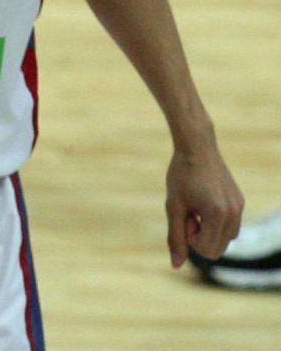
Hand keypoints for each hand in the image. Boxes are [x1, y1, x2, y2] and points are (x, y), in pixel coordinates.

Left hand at [165, 145, 243, 267]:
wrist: (197, 147)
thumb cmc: (181, 176)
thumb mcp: (173, 207)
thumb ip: (175, 237)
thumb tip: (176, 266)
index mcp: (218, 215)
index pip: (208, 251)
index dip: (191, 240)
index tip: (183, 219)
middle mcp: (234, 213)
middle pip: (218, 248)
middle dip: (200, 237)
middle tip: (188, 213)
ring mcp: (240, 207)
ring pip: (225, 238)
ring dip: (208, 230)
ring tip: (195, 207)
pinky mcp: (240, 201)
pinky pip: (230, 225)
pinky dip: (215, 222)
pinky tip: (203, 202)